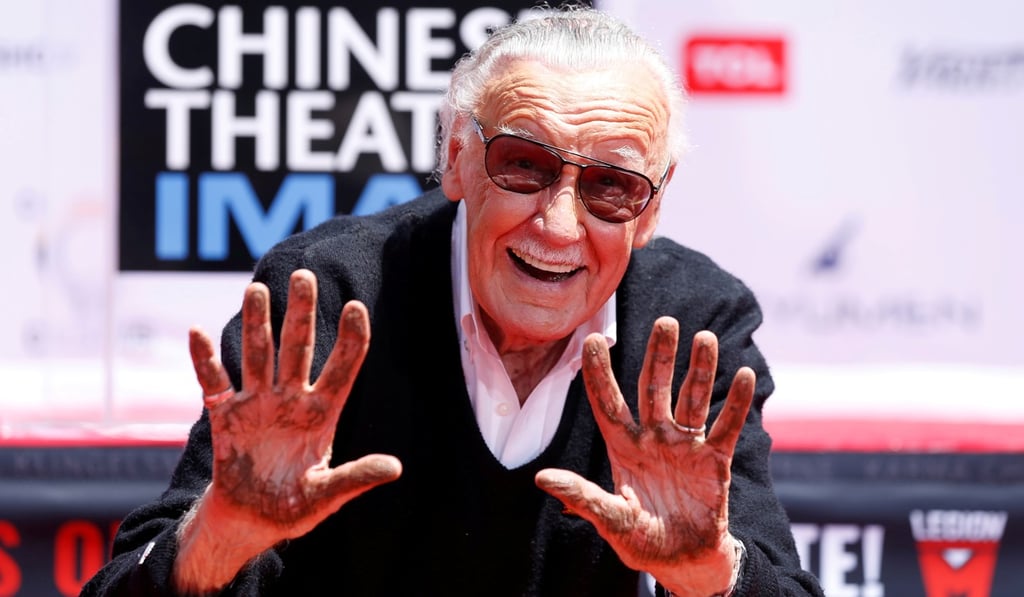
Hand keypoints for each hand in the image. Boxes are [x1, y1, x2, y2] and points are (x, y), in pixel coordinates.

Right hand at [179, 269, 400, 586]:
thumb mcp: (328, 495)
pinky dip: (204, 359)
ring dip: (256, 323)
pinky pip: (214, 382)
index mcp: (322, 414)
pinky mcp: (226, 416)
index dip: (350, 339)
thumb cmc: (295, 507)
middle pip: (298, 348)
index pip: (342, 368)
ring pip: (258, 355)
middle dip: (300, 313)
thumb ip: (356, 478)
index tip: (356, 307)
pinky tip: (196, 332)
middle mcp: (291, 400)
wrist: (250, 521)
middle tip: (303, 275)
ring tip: (256, 289)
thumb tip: (395, 468)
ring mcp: (258, 403)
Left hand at [535, 317, 751, 595]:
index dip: (599, 373)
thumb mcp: (612, 520)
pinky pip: (727, 426)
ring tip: (705, 337)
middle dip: (660, 356)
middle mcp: (653, 438)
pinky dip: (736, 403)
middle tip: (665, 321)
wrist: (685, 561)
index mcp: (623, 448)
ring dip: (700, 370)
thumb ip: (583, 498)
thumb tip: (542, 478)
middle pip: (654, 389)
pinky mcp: (714, 459)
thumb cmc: (643, 542)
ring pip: (693, 398)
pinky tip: (743, 376)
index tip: (592, 339)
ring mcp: (685, 445)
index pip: (608, 403)